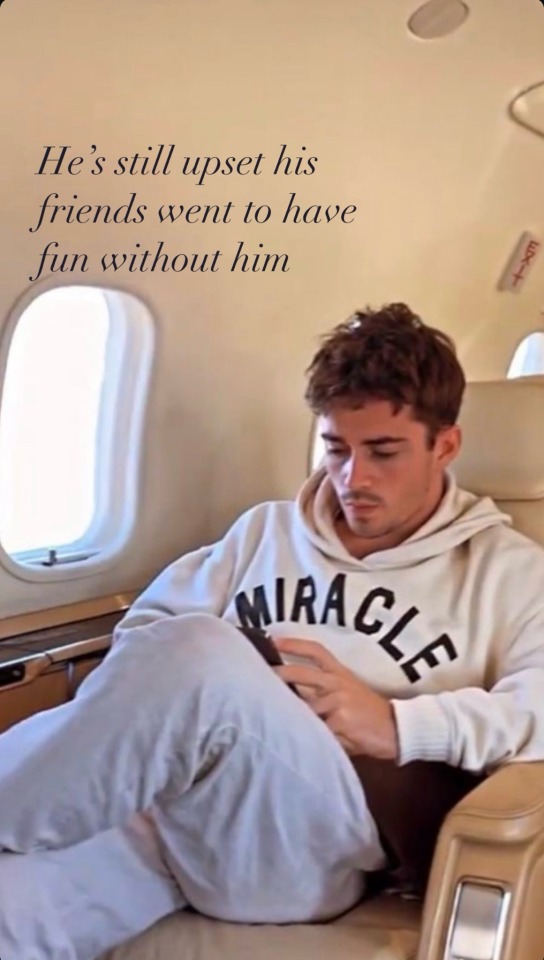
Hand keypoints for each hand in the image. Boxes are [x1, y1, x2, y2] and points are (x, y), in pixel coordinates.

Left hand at [274, 637, 398, 760]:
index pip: (316, 651)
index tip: (273, 640)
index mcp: (339, 673)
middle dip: (280, 674)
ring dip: (293, 718)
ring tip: (279, 725)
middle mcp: (337, 682)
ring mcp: (338, 701)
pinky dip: (311, 738)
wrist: (397, 728)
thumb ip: (323, 692)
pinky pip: (317, 731)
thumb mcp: (348, 694)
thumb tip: (290, 692)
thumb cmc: (369, 712)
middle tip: (262, 677)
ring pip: (304, 708)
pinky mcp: (340, 721)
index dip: (294, 643)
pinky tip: (308, 745)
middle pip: (301, 672)